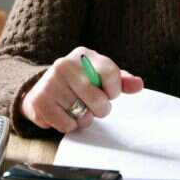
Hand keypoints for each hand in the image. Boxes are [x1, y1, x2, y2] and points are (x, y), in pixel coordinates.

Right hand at [20, 46, 143, 133]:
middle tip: (94, 106)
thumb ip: (121, 80)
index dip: (114, 90)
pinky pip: (67, 125)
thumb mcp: (100, 75)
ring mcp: (50, 83)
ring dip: (84, 118)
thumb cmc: (79, 82)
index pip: (110, 73)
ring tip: (77, 108)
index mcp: (83, 55)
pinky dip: (69, 125)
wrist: (42, 87)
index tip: (109, 93)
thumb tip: (139, 85)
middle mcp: (64, 65)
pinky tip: (64, 113)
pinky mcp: (40, 101)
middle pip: (98, 99)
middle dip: (101, 109)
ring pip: (82, 115)